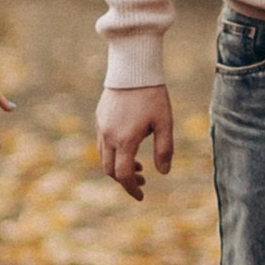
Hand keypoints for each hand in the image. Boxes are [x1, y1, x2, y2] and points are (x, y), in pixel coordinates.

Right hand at [97, 83, 174, 198]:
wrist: (132, 68)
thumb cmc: (152, 94)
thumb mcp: (164, 122)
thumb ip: (164, 149)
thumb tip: (163, 172)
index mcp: (125, 140)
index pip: (124, 174)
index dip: (132, 189)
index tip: (141, 195)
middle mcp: (109, 136)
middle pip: (110, 170)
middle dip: (125, 180)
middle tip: (142, 180)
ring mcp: (102, 126)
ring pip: (104, 157)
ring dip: (119, 166)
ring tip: (138, 164)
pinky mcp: (99, 117)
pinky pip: (102, 143)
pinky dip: (113, 153)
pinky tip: (128, 146)